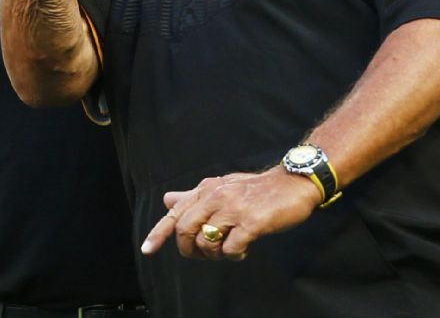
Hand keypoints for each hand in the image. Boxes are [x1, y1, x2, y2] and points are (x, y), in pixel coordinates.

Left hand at [140, 167, 321, 260]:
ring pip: (206, 242)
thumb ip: (194, 196)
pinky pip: (229, 249)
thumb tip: (167, 199)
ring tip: (228, 249)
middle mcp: (215, 196)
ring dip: (214, 254)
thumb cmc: (256, 189)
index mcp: (206, 189)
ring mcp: (233, 209)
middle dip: (191, 250)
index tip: (147, 250)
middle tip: (205, 255)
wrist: (292, 184)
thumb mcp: (222, 187)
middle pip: (186, 231)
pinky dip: (233, 255)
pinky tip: (243, 249)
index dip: (159, 233)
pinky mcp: (251, 222)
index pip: (175, 213)